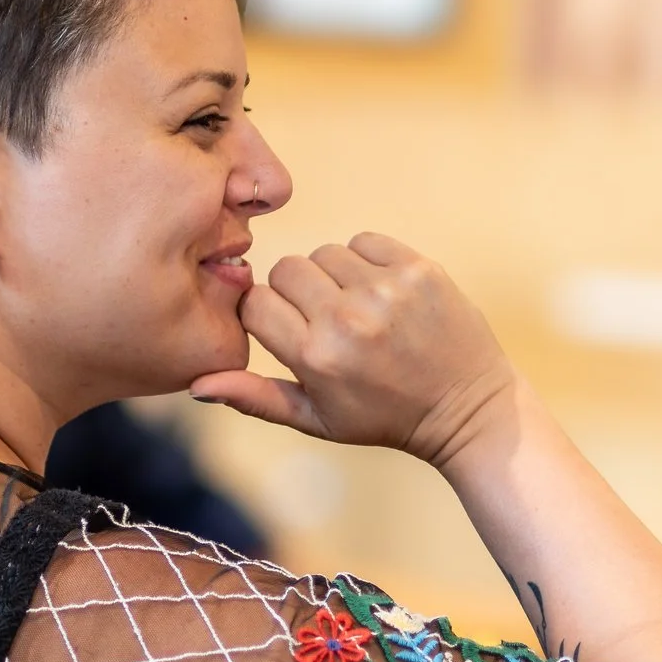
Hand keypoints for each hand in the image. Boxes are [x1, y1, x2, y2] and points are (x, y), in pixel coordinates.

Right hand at [188, 232, 517, 466]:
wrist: (466, 408)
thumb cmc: (383, 418)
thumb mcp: (316, 420)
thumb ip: (254, 397)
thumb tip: (195, 385)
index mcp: (316, 357)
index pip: (256, 304)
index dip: (265, 315)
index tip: (287, 330)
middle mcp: (348, 318)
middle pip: (286, 270)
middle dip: (297, 293)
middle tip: (324, 321)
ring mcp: (386, 290)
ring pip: (324, 253)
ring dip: (332, 277)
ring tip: (358, 310)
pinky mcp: (419, 268)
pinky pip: (364, 241)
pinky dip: (366, 262)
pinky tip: (382, 294)